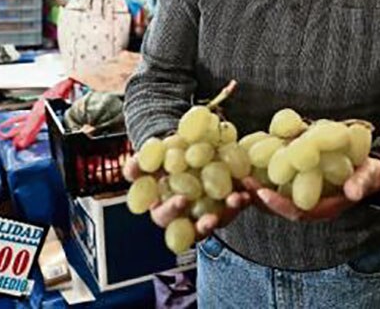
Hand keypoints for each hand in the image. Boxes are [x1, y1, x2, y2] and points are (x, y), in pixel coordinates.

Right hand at [123, 155, 251, 237]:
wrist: (186, 149)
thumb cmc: (165, 157)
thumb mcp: (152, 158)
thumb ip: (140, 164)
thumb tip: (131, 167)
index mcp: (163, 209)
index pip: (165, 216)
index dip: (172, 210)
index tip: (181, 199)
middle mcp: (186, 218)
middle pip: (194, 230)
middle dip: (203, 225)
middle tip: (211, 218)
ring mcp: (207, 213)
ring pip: (219, 220)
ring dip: (228, 213)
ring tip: (237, 200)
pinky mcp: (225, 205)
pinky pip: (234, 207)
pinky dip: (241, 200)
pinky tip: (248, 190)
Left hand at [242, 157, 379, 221]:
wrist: (367, 167)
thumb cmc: (368, 174)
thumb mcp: (370, 177)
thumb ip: (362, 183)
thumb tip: (353, 192)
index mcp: (321, 209)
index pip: (295, 212)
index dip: (278, 204)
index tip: (262, 193)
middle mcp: (305, 203)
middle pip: (275, 206)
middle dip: (256, 196)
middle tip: (239, 182)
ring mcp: (297, 192)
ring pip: (269, 194)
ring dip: (251, 186)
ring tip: (235, 170)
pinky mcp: (292, 178)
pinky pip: (271, 179)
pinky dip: (258, 171)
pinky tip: (243, 157)